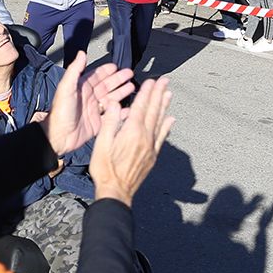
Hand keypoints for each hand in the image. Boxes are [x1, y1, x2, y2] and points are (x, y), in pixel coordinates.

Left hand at [45, 52, 134, 156]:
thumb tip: (81, 54)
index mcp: (82, 88)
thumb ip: (75, 70)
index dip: (107, 71)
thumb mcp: (67, 88)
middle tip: (130, 74)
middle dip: (118, 79)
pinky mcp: (98, 123)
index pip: (97, 76)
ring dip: (121, 92)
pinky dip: (121, 111)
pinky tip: (129, 107)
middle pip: (107, 85)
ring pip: (111, 98)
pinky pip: (112, 115)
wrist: (59, 136)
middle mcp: (89, 97)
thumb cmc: (60, 112)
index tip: (117, 66)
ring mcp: (95, 110)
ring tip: (132, 87)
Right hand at [89, 77, 173, 204]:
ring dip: (164, 106)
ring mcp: (150, 147)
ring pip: (159, 121)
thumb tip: (114, 103)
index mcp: (131, 132)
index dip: (146, 92)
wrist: (116, 192)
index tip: (151, 80)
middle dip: (159, 94)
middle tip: (165, 80)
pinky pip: (162, 137)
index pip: (140, 107)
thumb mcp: (101, 143)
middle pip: (153, 111)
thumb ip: (110, 122)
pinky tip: (170, 119)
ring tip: (169, 93)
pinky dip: (167, 126)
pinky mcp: (152, 156)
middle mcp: (144, 137)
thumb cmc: (105, 169)